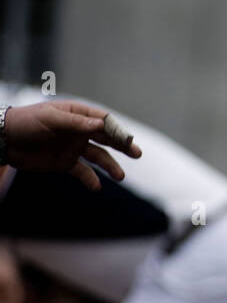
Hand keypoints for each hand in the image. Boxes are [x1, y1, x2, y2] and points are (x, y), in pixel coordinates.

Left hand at [2, 100, 142, 189]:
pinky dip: (90, 179)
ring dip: (110, 166)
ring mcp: (73, 147)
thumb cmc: (26, 122)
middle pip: (107, 139)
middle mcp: (80, 131)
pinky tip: (96, 187)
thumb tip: (101, 125)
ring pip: (98, 157)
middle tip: (137, 154)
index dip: (116, 130)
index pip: (104, 121)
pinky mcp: (65, 163)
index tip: (126, 139)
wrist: (4, 140)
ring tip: (120, 176)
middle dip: (123, 146)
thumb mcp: (50, 119)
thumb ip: (76, 123)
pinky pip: (82, 172)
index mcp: (78, 115)